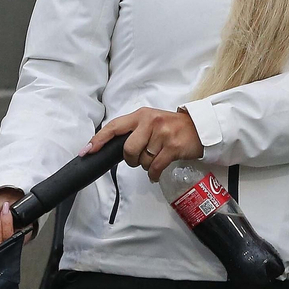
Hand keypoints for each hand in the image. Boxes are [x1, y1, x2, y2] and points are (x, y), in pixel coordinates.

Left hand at [87, 106, 203, 181]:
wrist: (201, 128)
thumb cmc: (173, 127)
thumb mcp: (152, 122)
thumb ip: (134, 130)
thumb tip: (110, 147)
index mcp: (141, 115)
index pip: (115, 127)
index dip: (99, 140)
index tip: (87, 151)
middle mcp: (151, 121)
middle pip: (128, 149)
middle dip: (132, 160)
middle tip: (140, 158)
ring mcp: (163, 134)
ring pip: (143, 160)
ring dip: (147, 165)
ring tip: (157, 158)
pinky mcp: (173, 147)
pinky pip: (155, 167)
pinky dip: (154, 174)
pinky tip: (157, 172)